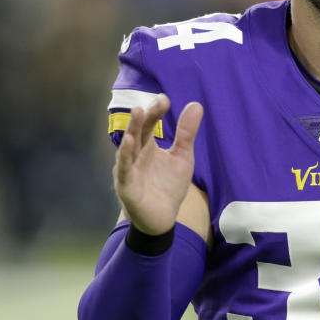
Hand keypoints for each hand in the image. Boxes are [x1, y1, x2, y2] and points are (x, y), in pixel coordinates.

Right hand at [113, 95, 203, 235]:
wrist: (162, 219)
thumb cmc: (169, 186)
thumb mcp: (182, 157)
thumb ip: (186, 133)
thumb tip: (196, 104)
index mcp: (147, 147)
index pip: (148, 124)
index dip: (155, 112)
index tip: (164, 99)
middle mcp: (135, 155)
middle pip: (137, 132)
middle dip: (142, 117)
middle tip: (148, 102)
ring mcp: (128, 170)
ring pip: (128, 148)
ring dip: (131, 130)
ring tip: (137, 113)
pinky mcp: (126, 187)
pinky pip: (124, 170)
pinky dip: (124, 157)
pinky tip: (128, 143)